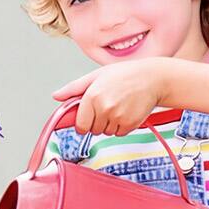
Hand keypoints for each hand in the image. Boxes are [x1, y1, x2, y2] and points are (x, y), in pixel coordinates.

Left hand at [52, 59, 173, 135]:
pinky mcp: (130, 124)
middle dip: (97, 122)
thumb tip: (56, 96)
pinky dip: (122, 126)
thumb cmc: (124, 75)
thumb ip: (74, 88)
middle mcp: (104, 108)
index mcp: (92, 96)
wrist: (153, 78)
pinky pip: (119, 133)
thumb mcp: (96, 76)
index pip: (80, 125)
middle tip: (108, 105)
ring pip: (106, 132)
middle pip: (93, 130)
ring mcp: (117, 117)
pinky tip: (127, 111)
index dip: (84, 122)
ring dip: (110, 124)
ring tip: (119, 106)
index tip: (89, 117)